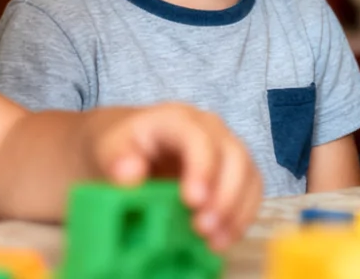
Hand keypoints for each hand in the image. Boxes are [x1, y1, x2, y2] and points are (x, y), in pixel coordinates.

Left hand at [83, 103, 261, 250]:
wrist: (129, 147)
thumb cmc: (121, 147)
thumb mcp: (108, 149)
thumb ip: (116, 159)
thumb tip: (131, 175)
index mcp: (176, 119)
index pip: (198, 137)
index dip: (201, 168)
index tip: (192, 201)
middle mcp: (209, 129)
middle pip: (233, 155)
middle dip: (224, 195)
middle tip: (203, 228)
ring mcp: (225, 148)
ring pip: (248, 173)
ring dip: (236, 210)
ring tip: (214, 241)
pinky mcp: (234, 171)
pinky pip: (251, 191)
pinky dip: (241, 216)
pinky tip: (223, 240)